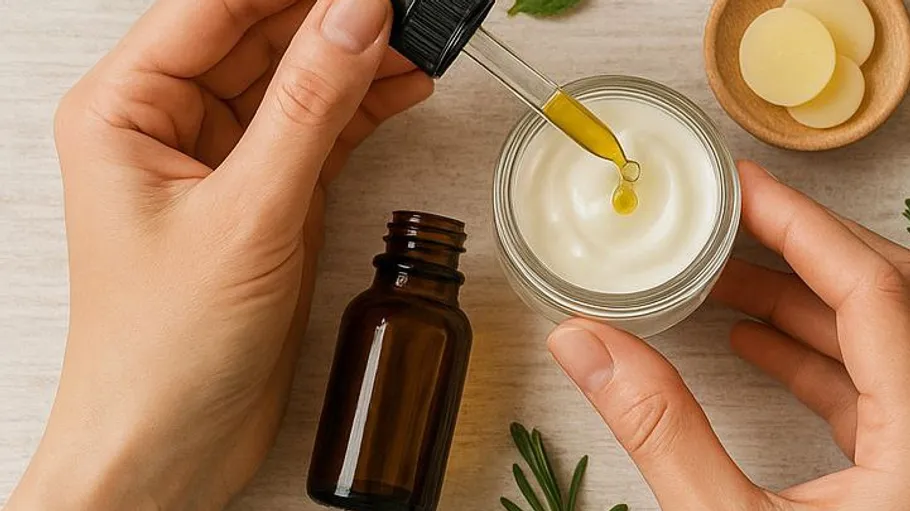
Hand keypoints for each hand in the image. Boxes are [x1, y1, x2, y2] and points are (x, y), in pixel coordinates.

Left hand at [6, 0, 431, 508]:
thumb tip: (355, 15)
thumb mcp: (247, 213)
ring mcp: (223, 163)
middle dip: (335, 21)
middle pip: (261, 37)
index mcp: (125, 109)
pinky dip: (363, 111)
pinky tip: (404, 89)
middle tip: (403, 11)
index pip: (214, 8)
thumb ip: (307, 106)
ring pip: (297, 84)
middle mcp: (168, 126)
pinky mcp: (265, 199)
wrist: (172, 441)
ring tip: (419, 43)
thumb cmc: (164, 345)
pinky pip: (318, 133)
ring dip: (358, 64)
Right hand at [548, 161, 909, 508]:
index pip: (873, 290)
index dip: (803, 224)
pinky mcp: (901, 467)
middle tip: (731, 214)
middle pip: (883, 293)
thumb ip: (662, 433)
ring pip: (872, 335)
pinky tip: (749, 342)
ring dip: (795, 300)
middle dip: (799, 245)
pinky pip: (867, 382)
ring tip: (718, 276)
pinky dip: (806, 353)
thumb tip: (587, 346)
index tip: (744, 186)